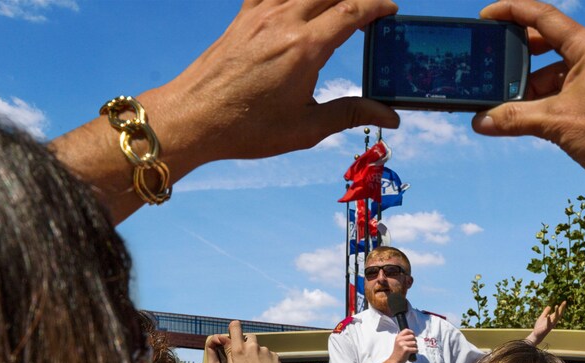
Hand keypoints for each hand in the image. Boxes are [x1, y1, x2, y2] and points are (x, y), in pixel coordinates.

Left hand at [162, 0, 400, 163]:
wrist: (194, 118)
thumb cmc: (247, 128)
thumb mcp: (307, 128)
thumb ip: (351, 113)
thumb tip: (389, 116)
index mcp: (305, 48)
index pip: (352, 10)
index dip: (377, 6)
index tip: (391, 10)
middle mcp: (284, 21)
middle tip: (370, 13)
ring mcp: (260, 14)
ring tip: (339, 8)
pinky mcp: (243, 16)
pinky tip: (297, 4)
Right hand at [221, 320, 288, 362]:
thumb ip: (230, 354)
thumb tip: (226, 341)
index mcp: (239, 350)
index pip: (235, 327)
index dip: (233, 329)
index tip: (233, 335)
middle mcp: (253, 347)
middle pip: (249, 337)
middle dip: (246, 345)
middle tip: (246, 360)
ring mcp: (266, 351)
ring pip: (259, 348)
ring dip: (257, 354)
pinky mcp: (276, 356)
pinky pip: (268, 355)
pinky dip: (266, 361)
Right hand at [390, 328, 417, 362]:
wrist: (394, 360)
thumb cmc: (398, 352)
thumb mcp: (398, 343)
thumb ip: (404, 338)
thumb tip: (412, 335)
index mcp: (398, 337)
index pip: (407, 330)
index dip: (412, 332)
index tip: (413, 336)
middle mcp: (400, 340)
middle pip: (412, 336)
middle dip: (415, 341)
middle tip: (413, 345)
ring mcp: (402, 344)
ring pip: (415, 343)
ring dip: (415, 347)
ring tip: (412, 350)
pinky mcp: (406, 350)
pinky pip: (415, 349)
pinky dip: (416, 351)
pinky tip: (412, 353)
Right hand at [472, 0, 584, 186]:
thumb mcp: (556, 122)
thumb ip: (514, 118)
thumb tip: (481, 122)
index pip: (544, 18)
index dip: (511, 12)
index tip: (487, 16)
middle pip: (551, 45)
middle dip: (520, 58)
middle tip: (495, 66)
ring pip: (559, 74)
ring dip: (533, 88)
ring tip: (510, 106)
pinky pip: (571, 91)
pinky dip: (550, 101)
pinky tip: (534, 118)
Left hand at [526, 300, 566, 345]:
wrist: (536, 335)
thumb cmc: (539, 327)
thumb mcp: (542, 317)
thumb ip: (545, 312)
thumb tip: (549, 306)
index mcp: (552, 319)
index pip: (558, 312)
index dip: (561, 307)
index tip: (565, 301)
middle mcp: (553, 322)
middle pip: (559, 314)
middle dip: (561, 308)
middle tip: (564, 302)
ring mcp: (550, 325)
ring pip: (555, 318)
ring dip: (556, 312)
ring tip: (556, 306)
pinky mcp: (546, 328)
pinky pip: (548, 323)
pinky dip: (548, 319)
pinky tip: (548, 315)